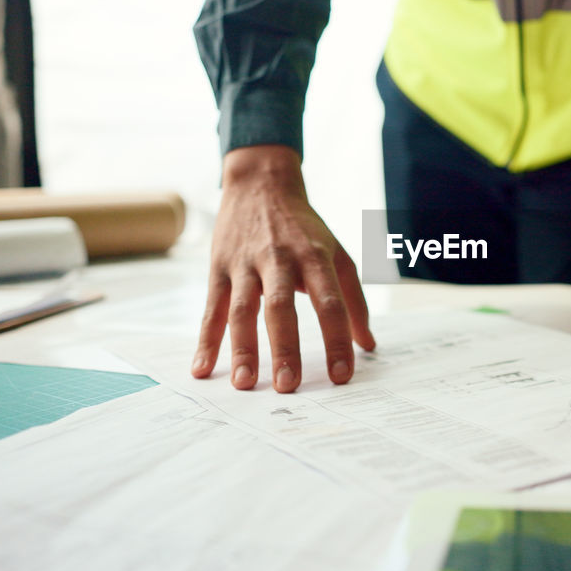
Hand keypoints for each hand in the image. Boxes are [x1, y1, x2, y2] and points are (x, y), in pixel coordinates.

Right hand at [191, 145, 375, 391]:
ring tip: (245, 383)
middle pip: (282, 307)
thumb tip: (367, 344)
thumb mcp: (337, 254)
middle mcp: (279, 259)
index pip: (330, 304)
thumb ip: (354, 300)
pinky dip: (206, 339)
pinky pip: (212, 308)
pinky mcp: (218, 268)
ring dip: (243, 348)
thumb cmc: (305, 228)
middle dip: (285, 348)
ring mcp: (245, 263)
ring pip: (243, 309)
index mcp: (315, 257)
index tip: (341, 375)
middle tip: (288, 386)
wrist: (261, 184)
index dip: (337, 339)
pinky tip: (203, 368)